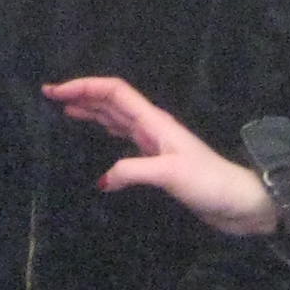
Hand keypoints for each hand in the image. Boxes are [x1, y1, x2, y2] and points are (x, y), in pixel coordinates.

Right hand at [44, 76, 278, 236]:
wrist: (239, 202)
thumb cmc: (209, 183)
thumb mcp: (170, 174)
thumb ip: (135, 171)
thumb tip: (103, 179)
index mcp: (155, 122)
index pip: (115, 93)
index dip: (85, 86)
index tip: (56, 91)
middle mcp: (153, 127)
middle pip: (113, 101)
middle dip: (82, 94)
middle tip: (50, 95)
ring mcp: (156, 143)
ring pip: (117, 117)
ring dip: (92, 109)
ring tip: (66, 109)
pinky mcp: (158, 161)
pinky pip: (125, 137)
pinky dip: (106, 131)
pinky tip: (98, 136)